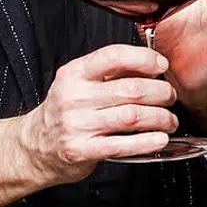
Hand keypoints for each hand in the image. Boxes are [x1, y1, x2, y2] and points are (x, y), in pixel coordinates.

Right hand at [17, 44, 177, 183]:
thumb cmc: (66, 111)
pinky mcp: (80, 150)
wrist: (36, 146)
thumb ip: (111, 73)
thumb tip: (152, 63)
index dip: (144, 58)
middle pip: (131, 90)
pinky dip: (147, 142)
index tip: (162, 65)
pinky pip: (122, 145)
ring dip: (160, 118)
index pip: (113, 56)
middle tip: (171, 96)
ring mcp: (76, 125)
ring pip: (132, 116)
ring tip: (170, 120)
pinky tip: (160, 139)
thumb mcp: (79, 83)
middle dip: (161, 92)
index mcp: (74, 73)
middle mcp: (73, 97)